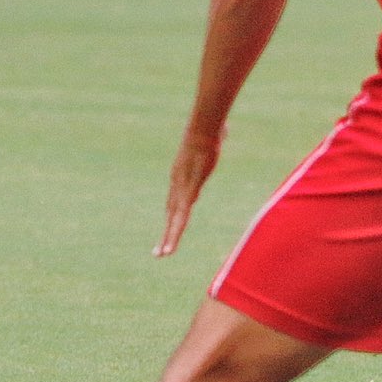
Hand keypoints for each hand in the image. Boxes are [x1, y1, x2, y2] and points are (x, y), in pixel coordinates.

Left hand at [156, 127, 223, 257]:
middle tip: (158, 252)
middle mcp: (178, 183)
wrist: (204, 127)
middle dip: (167, 232)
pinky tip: (172, 242)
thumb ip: (216, 138)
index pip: (176, 200)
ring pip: (175, 218)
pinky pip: (181, 215)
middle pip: (171, 212)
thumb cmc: (209, 129)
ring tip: (164, 254)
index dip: (173, 215)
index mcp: (182, 175)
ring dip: (170, 237)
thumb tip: (223, 128)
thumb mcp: (212, 138)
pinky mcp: (188, 190)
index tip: (170, 228)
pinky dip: (175, 230)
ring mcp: (182, 188)